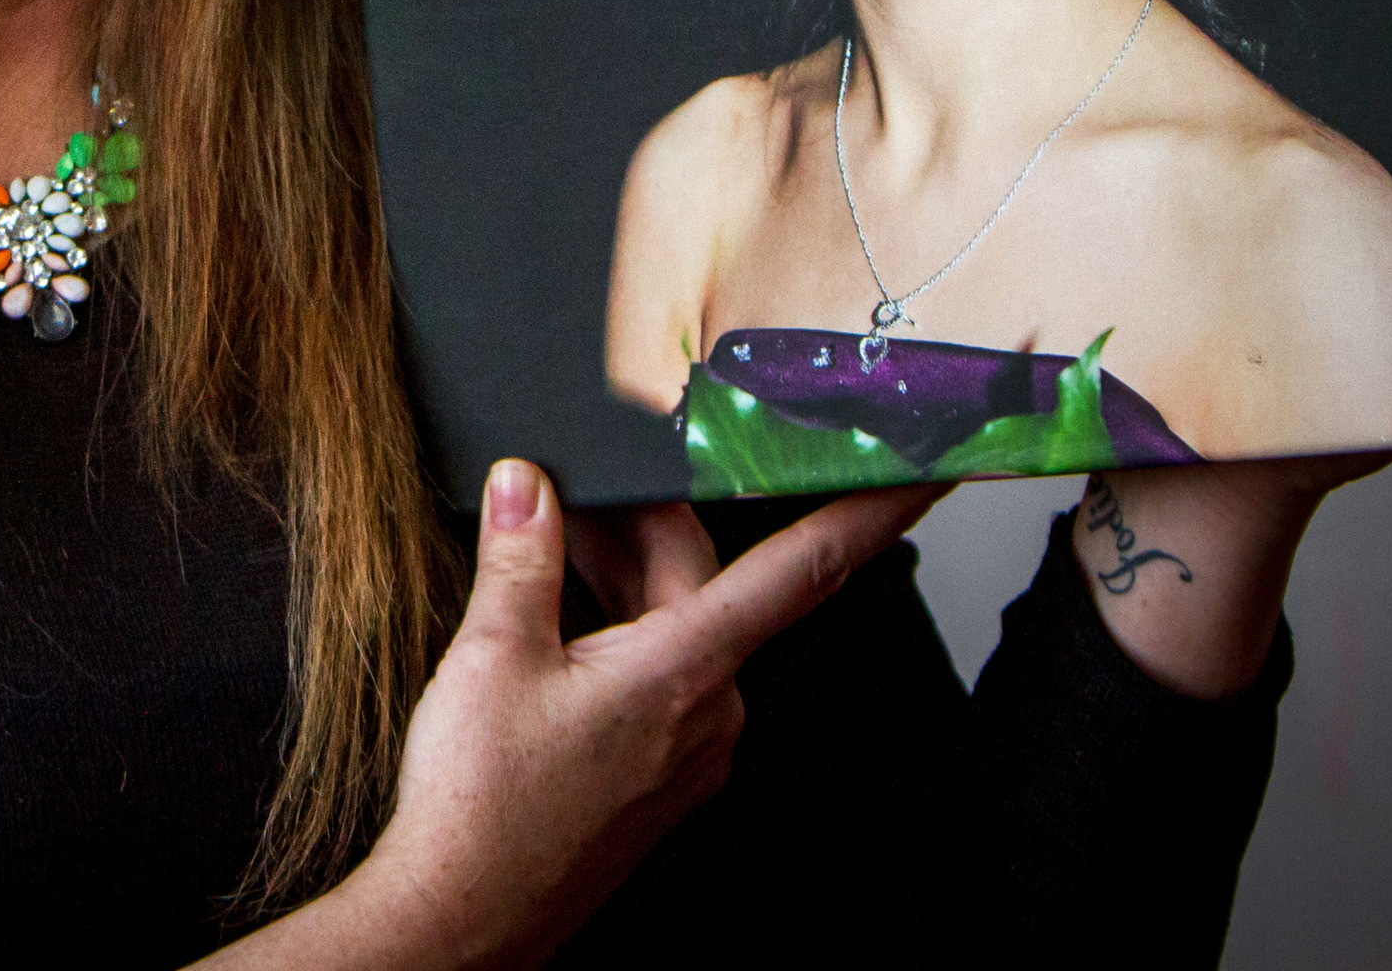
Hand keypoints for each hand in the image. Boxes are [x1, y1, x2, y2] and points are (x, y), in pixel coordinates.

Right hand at [341, 462, 940, 970]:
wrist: (461, 919)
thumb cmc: (482, 811)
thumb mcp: (492, 655)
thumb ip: (521, 555)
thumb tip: (525, 483)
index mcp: (687, 671)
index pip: (806, 568)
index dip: (873, 510)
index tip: (930, 471)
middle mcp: (710, 712)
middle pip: (707, 581)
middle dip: (645, 521)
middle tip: (571, 479)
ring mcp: (689, 751)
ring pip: (681, 626)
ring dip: (624, 575)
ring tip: (546, 540)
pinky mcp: (662, 776)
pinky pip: (662, 675)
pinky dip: (621, 629)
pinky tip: (558, 616)